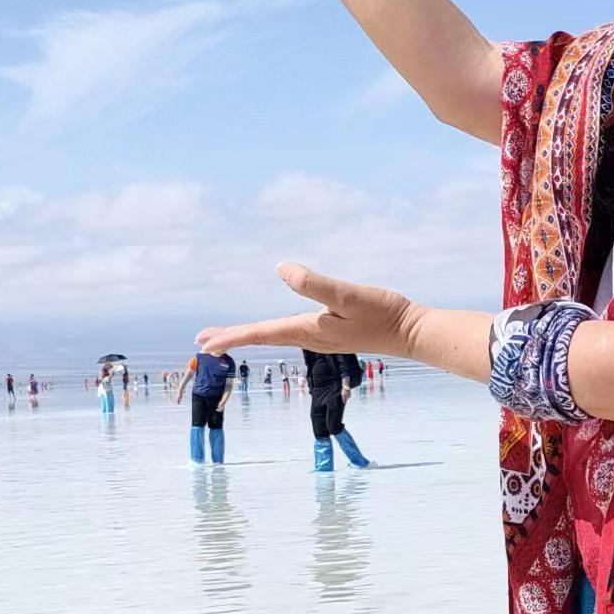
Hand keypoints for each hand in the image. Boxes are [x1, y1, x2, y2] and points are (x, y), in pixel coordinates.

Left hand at [198, 263, 422, 359]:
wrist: (411, 332)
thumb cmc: (382, 313)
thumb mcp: (347, 294)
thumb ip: (313, 283)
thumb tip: (281, 269)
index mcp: (308, 329)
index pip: (261, 332)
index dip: (231, 336)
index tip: (204, 344)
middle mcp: (309, 336)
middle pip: (262, 336)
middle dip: (232, 338)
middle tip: (202, 343)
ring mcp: (320, 336)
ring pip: (274, 335)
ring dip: (248, 334)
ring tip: (225, 337)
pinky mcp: (330, 331)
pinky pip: (288, 332)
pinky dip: (269, 331)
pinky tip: (271, 328)